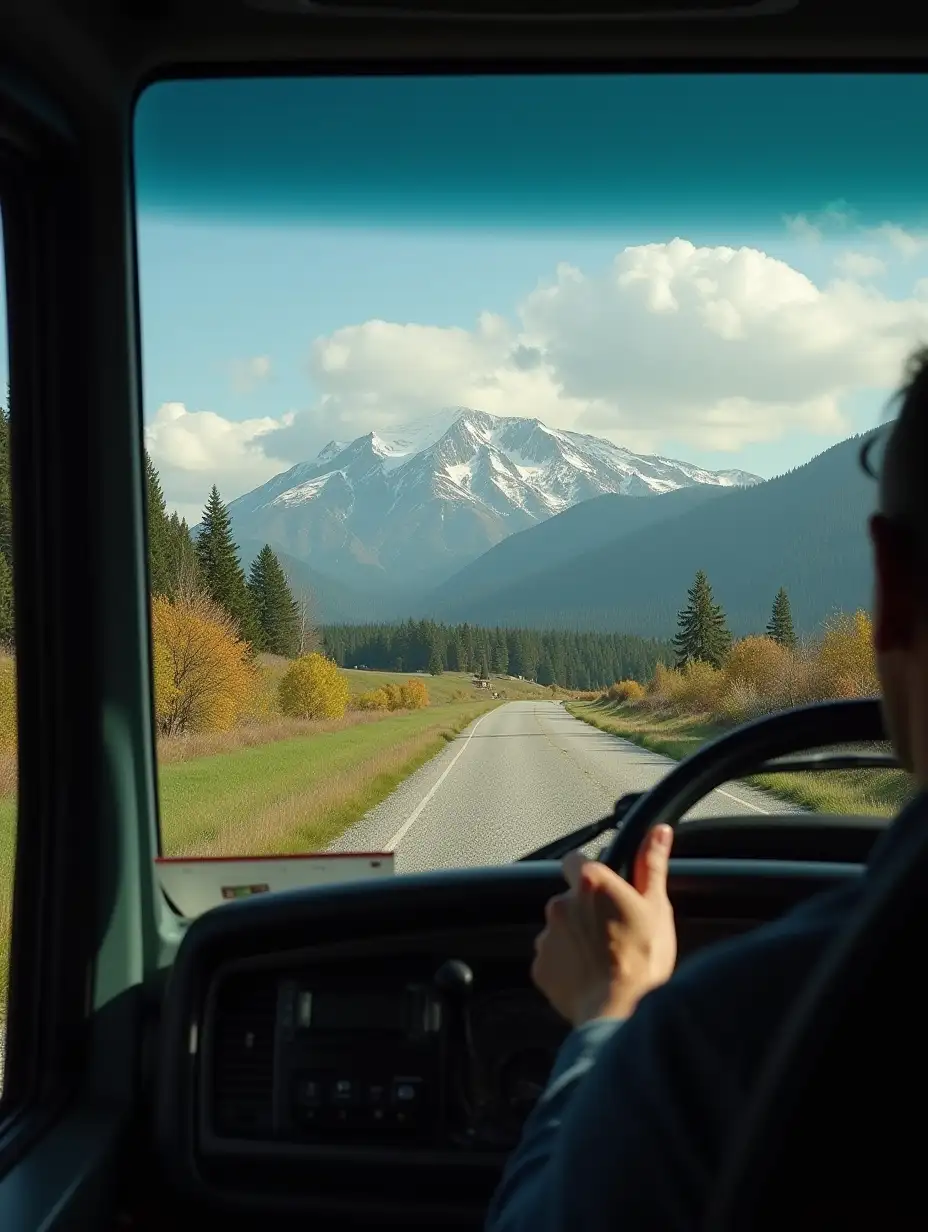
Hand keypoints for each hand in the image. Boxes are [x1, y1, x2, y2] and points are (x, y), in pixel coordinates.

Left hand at [530, 825, 676, 1026]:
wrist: (620, 1011)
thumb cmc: (643, 959)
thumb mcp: (656, 906)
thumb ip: (651, 864)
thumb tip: (658, 831)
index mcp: (589, 883)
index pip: (575, 860)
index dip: (588, 871)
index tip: (602, 888)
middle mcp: (560, 903)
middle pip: (569, 898)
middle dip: (585, 910)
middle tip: (612, 931)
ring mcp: (547, 936)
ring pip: (560, 929)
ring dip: (575, 938)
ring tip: (603, 959)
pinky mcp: (540, 966)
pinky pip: (552, 959)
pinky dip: (566, 964)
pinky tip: (589, 976)